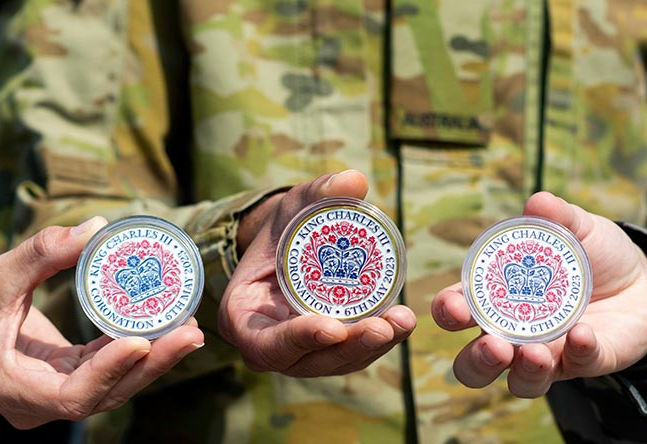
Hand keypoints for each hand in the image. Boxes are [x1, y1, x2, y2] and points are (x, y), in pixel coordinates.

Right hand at [0, 218, 204, 428]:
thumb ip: (42, 252)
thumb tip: (96, 226)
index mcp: (11, 387)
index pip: (71, 394)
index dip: (109, 371)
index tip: (142, 341)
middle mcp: (36, 403)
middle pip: (104, 393)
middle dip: (151, 364)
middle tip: (191, 332)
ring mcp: (51, 396)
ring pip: (111, 387)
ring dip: (153, 360)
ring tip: (191, 329)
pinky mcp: (64, 380)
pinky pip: (105, 371)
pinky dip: (134, 352)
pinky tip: (166, 329)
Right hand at [219, 170, 416, 376]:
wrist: (292, 245)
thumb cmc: (284, 227)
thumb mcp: (294, 206)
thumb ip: (318, 193)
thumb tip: (353, 180)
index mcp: (243, 319)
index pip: (267, 344)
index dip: (298, 339)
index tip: (333, 327)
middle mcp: (269, 346)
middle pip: (309, 362)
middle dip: (349, 347)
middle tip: (382, 327)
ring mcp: (299, 354)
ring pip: (336, 362)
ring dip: (372, 346)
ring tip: (403, 321)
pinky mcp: (327, 352)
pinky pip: (353, 354)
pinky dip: (379, 341)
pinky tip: (403, 321)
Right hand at [431, 191, 646, 396]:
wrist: (643, 278)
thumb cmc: (592, 253)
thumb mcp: (575, 228)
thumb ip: (556, 216)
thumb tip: (538, 202)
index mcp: (495, 298)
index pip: (457, 310)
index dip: (448, 312)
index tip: (456, 308)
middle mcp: (512, 334)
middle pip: (474, 364)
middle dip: (477, 361)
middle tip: (495, 346)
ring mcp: (547, 354)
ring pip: (519, 382)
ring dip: (523, 373)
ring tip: (536, 353)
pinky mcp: (585, 363)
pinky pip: (576, 368)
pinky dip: (578, 353)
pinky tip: (583, 334)